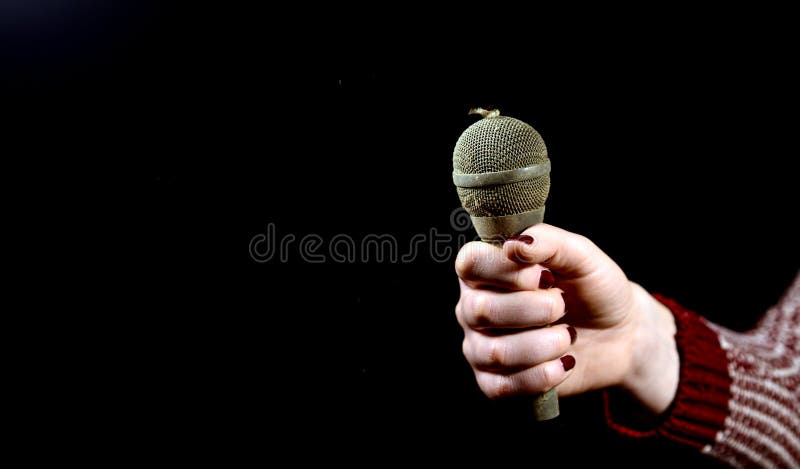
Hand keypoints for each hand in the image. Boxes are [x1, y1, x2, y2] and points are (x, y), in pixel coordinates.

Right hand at [455, 224, 678, 413]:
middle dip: (534, 309)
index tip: (543, 276)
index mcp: (487, 269)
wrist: (620, 336)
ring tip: (567, 336)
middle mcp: (474, 306)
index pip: (470, 263)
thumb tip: (514, 244)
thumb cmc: (594, 289)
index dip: (505, 271)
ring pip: (495, 352)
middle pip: (480, 309)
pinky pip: (503, 387)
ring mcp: (481, 347)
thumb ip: (549, 241)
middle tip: (562, 306)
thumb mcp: (582, 256)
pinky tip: (564, 363)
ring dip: (543, 344)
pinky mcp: (495, 383)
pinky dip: (542, 376)